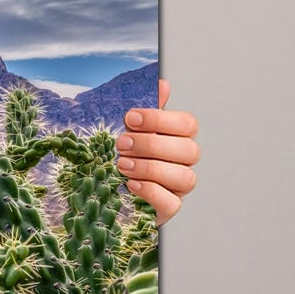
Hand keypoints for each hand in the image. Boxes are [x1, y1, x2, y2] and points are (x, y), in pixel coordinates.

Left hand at [116, 78, 197, 225]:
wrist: (106, 191)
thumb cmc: (124, 156)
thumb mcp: (130, 131)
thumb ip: (147, 111)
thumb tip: (163, 84)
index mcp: (176, 139)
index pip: (188, 124)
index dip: (160, 119)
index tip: (130, 118)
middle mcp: (182, 163)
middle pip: (188, 150)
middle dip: (152, 144)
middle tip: (121, 143)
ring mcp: (177, 188)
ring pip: (184, 177)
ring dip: (150, 168)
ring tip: (122, 164)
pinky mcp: (167, 209)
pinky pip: (171, 203)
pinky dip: (151, 191)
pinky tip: (131, 183)